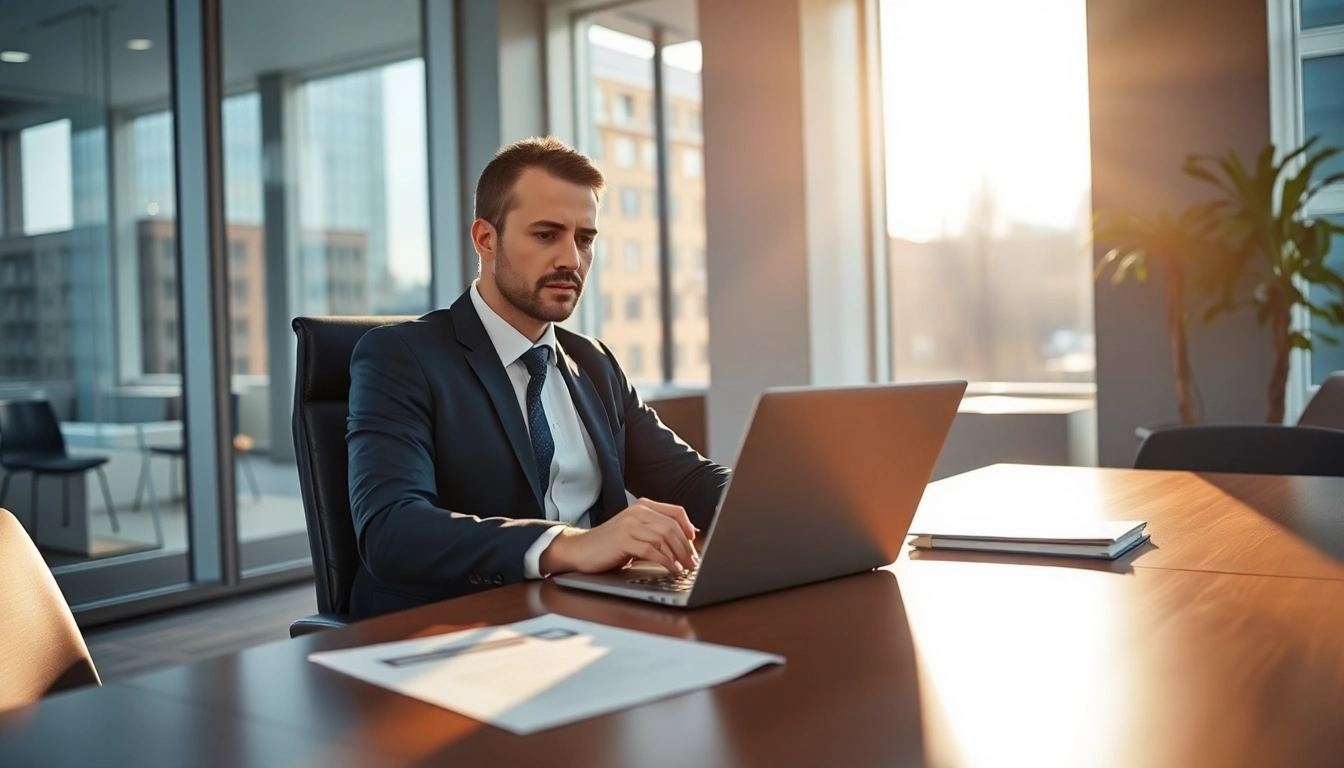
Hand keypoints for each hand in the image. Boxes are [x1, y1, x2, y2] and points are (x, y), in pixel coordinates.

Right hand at [540, 498, 697, 574]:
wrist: (580, 549)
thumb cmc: (609, 544)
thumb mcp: (634, 531)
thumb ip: (655, 531)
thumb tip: (685, 540)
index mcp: (642, 506)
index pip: (675, 511)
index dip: (689, 527)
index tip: (694, 543)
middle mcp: (637, 511)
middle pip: (672, 526)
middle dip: (686, 547)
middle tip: (692, 562)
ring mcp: (630, 524)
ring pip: (664, 537)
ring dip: (678, 555)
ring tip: (684, 568)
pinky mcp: (623, 539)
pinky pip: (651, 550)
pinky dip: (665, 561)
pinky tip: (671, 568)